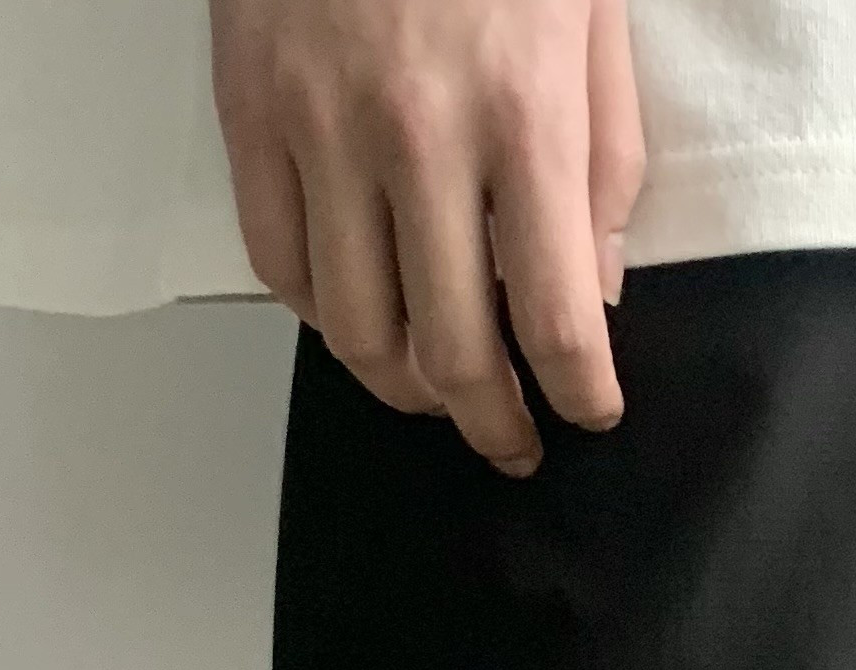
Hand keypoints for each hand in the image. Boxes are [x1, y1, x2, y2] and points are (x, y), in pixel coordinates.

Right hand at [213, 0, 645, 474]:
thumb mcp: (588, 19)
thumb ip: (604, 157)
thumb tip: (598, 282)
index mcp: (524, 115)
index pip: (558, 317)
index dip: (578, 395)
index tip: (587, 416)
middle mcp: (421, 138)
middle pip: (451, 350)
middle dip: (490, 421)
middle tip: (510, 441)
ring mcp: (322, 128)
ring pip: (355, 329)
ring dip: (401, 387)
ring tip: (434, 391)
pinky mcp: (251, 111)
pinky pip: (278, 262)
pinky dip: (322, 312)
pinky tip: (361, 311)